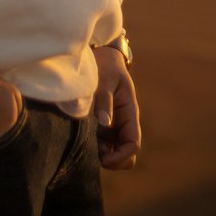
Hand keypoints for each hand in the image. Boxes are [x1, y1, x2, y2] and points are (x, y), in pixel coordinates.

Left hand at [93, 45, 140, 169]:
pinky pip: (102, 144)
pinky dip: (93, 147)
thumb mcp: (105, 79)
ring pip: (113, 152)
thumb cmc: (106, 66)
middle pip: (126, 154)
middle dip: (112, 160)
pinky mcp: (101, 124)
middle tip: (93, 154)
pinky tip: (81, 138)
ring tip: (85, 143)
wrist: (102, 56)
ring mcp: (112, 125)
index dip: (121, 156)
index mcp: (130, 113)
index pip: (133, 144)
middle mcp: (123, 123)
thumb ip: (104, 100)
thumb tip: (105, 124)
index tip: (104, 158)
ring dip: (101, 154)